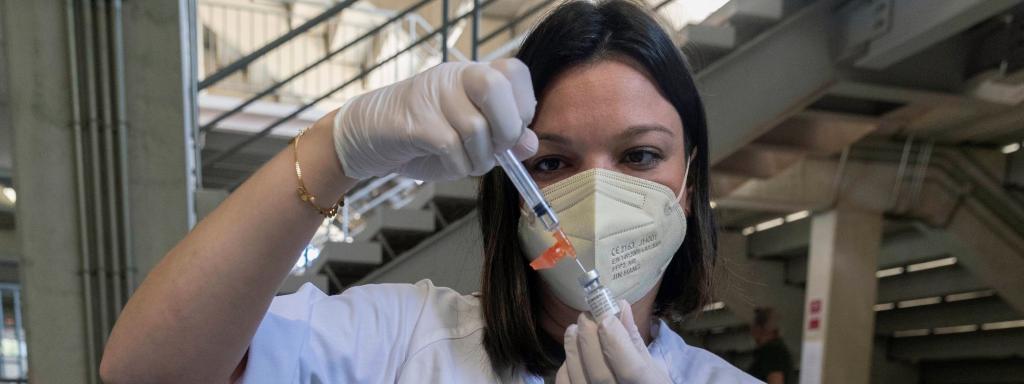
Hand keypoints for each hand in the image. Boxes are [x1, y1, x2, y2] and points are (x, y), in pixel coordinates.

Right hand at [332, 59, 537, 180]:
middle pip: (496, 88)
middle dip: (506, 130)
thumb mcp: (470, 139)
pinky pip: (450, 146)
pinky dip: (457, 166)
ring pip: (475, 128)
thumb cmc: (424, 138)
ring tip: (466, 162)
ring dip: (479, 159)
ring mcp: (431, 96)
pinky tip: (448, 165)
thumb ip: (502, 137)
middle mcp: (453, 77)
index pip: (513, 71)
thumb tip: (530, 144)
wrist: (367, 138)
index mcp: (471, 74)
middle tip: (496, 151)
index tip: (513, 132)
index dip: (523, 105)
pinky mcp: (414, 121)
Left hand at [556, 300, 671, 383]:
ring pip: (580, 380)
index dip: (616, 342)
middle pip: (600, 374)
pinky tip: (571, 356)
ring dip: (573, 350)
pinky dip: (566, 369)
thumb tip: (621, 305)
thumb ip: (634, 340)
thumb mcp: (652, 366)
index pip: (631, 369)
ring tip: (573, 329)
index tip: (606, 317)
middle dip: (589, 340)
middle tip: (584, 317)